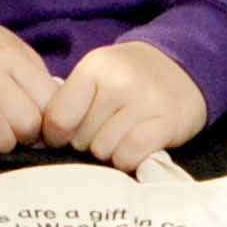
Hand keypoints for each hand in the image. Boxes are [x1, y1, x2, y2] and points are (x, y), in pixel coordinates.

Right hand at [0, 3, 55, 154]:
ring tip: (0, 139)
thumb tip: (61, 114)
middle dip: (28, 137)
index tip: (44, 128)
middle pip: (24, 120)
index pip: (48, 102)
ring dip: (4, 143)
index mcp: (10, 56)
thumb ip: (37, 78)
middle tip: (20, 135)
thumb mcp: (13, 48)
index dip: (52, 123)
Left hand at [43, 38, 207, 175]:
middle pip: (81, 138)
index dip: (55, 136)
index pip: (58, 117)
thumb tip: (44, 140)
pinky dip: (127, 160)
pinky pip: (131, 155)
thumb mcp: (96, 75)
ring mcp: (145, 101)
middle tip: (101, 133)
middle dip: (86, 143)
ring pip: (105, 150)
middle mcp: (119, 82)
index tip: (63, 138)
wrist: (183, 66)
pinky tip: (132, 151)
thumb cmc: (129, 77)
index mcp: (94, 68)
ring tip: (118, 139)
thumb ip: (70, 101)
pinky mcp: (168, 121)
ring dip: (108, 153)